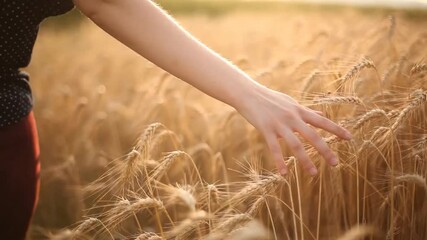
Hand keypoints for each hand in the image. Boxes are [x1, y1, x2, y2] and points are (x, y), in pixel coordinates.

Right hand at [235, 85, 351, 175]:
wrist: (248, 93)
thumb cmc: (269, 98)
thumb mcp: (290, 102)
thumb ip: (305, 110)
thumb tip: (320, 113)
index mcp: (299, 110)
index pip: (322, 121)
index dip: (336, 130)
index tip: (350, 138)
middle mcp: (292, 117)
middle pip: (312, 136)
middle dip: (325, 150)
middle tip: (335, 164)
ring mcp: (279, 124)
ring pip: (295, 145)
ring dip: (305, 160)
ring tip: (313, 174)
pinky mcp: (266, 129)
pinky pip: (274, 148)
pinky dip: (279, 162)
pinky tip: (284, 174)